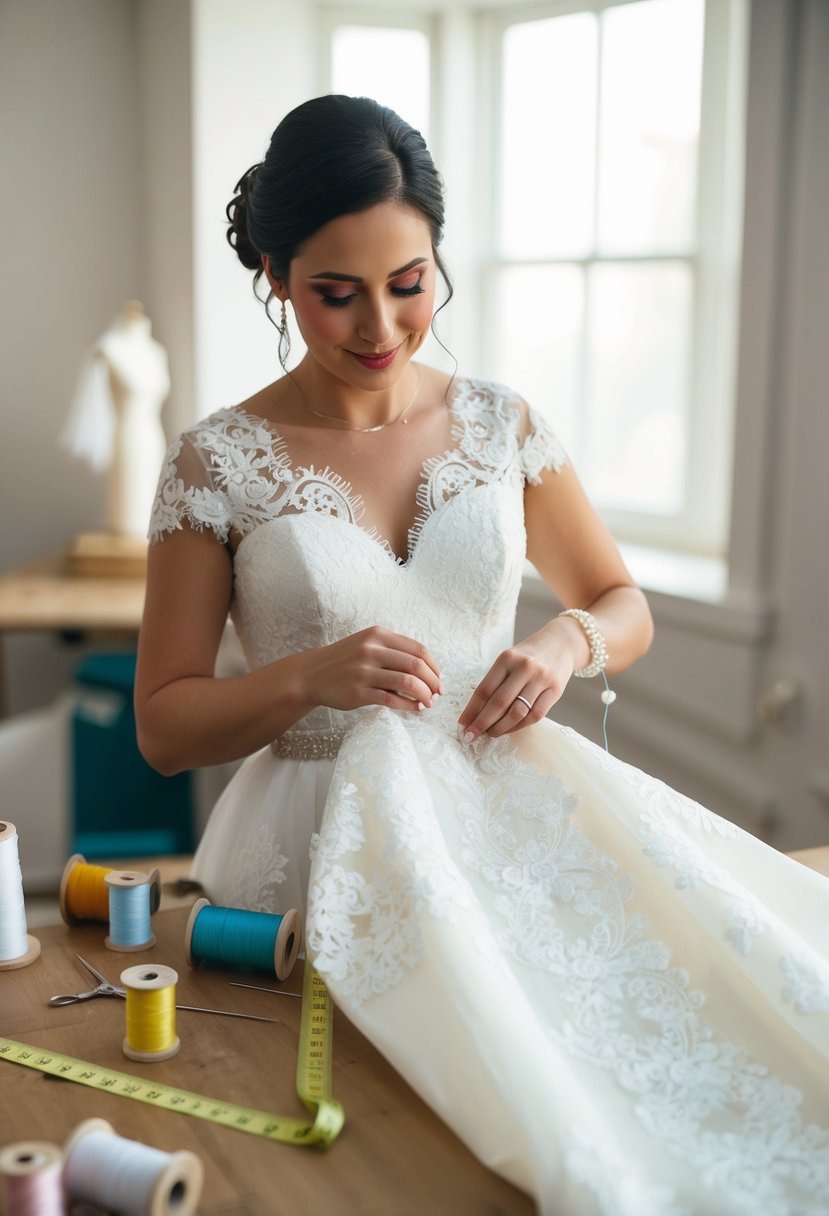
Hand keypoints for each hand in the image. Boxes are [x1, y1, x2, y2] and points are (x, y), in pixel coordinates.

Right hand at [302, 626, 442, 714]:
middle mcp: (371, 650)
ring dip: (424, 695)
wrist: (311, 674)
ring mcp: (364, 671)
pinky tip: (415, 709)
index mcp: (377, 635)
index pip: (418, 649)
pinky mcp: (358, 692)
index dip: (434, 666)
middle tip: (438, 694)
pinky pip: (392, 699)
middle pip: (416, 665)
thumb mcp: (367, 644)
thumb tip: (428, 671)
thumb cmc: (345, 661)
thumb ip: (393, 651)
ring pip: (407, 682)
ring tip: (429, 703)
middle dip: (433, 682)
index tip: (439, 679)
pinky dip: (409, 705)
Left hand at [457, 618, 586, 741]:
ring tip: (491, 733)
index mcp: (507, 658)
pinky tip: (509, 728)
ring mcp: (541, 679)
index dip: (471, 711)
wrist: (561, 643)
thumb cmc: (528, 656)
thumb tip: (476, 714)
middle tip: (471, 737)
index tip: (462, 727)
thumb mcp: (509, 660)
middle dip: (482, 724)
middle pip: (499, 703)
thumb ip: (495, 683)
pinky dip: (519, 726)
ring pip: (517, 712)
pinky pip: (535, 716)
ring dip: (500, 728)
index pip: (484, 690)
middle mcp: (524, 667)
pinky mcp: (555, 691)